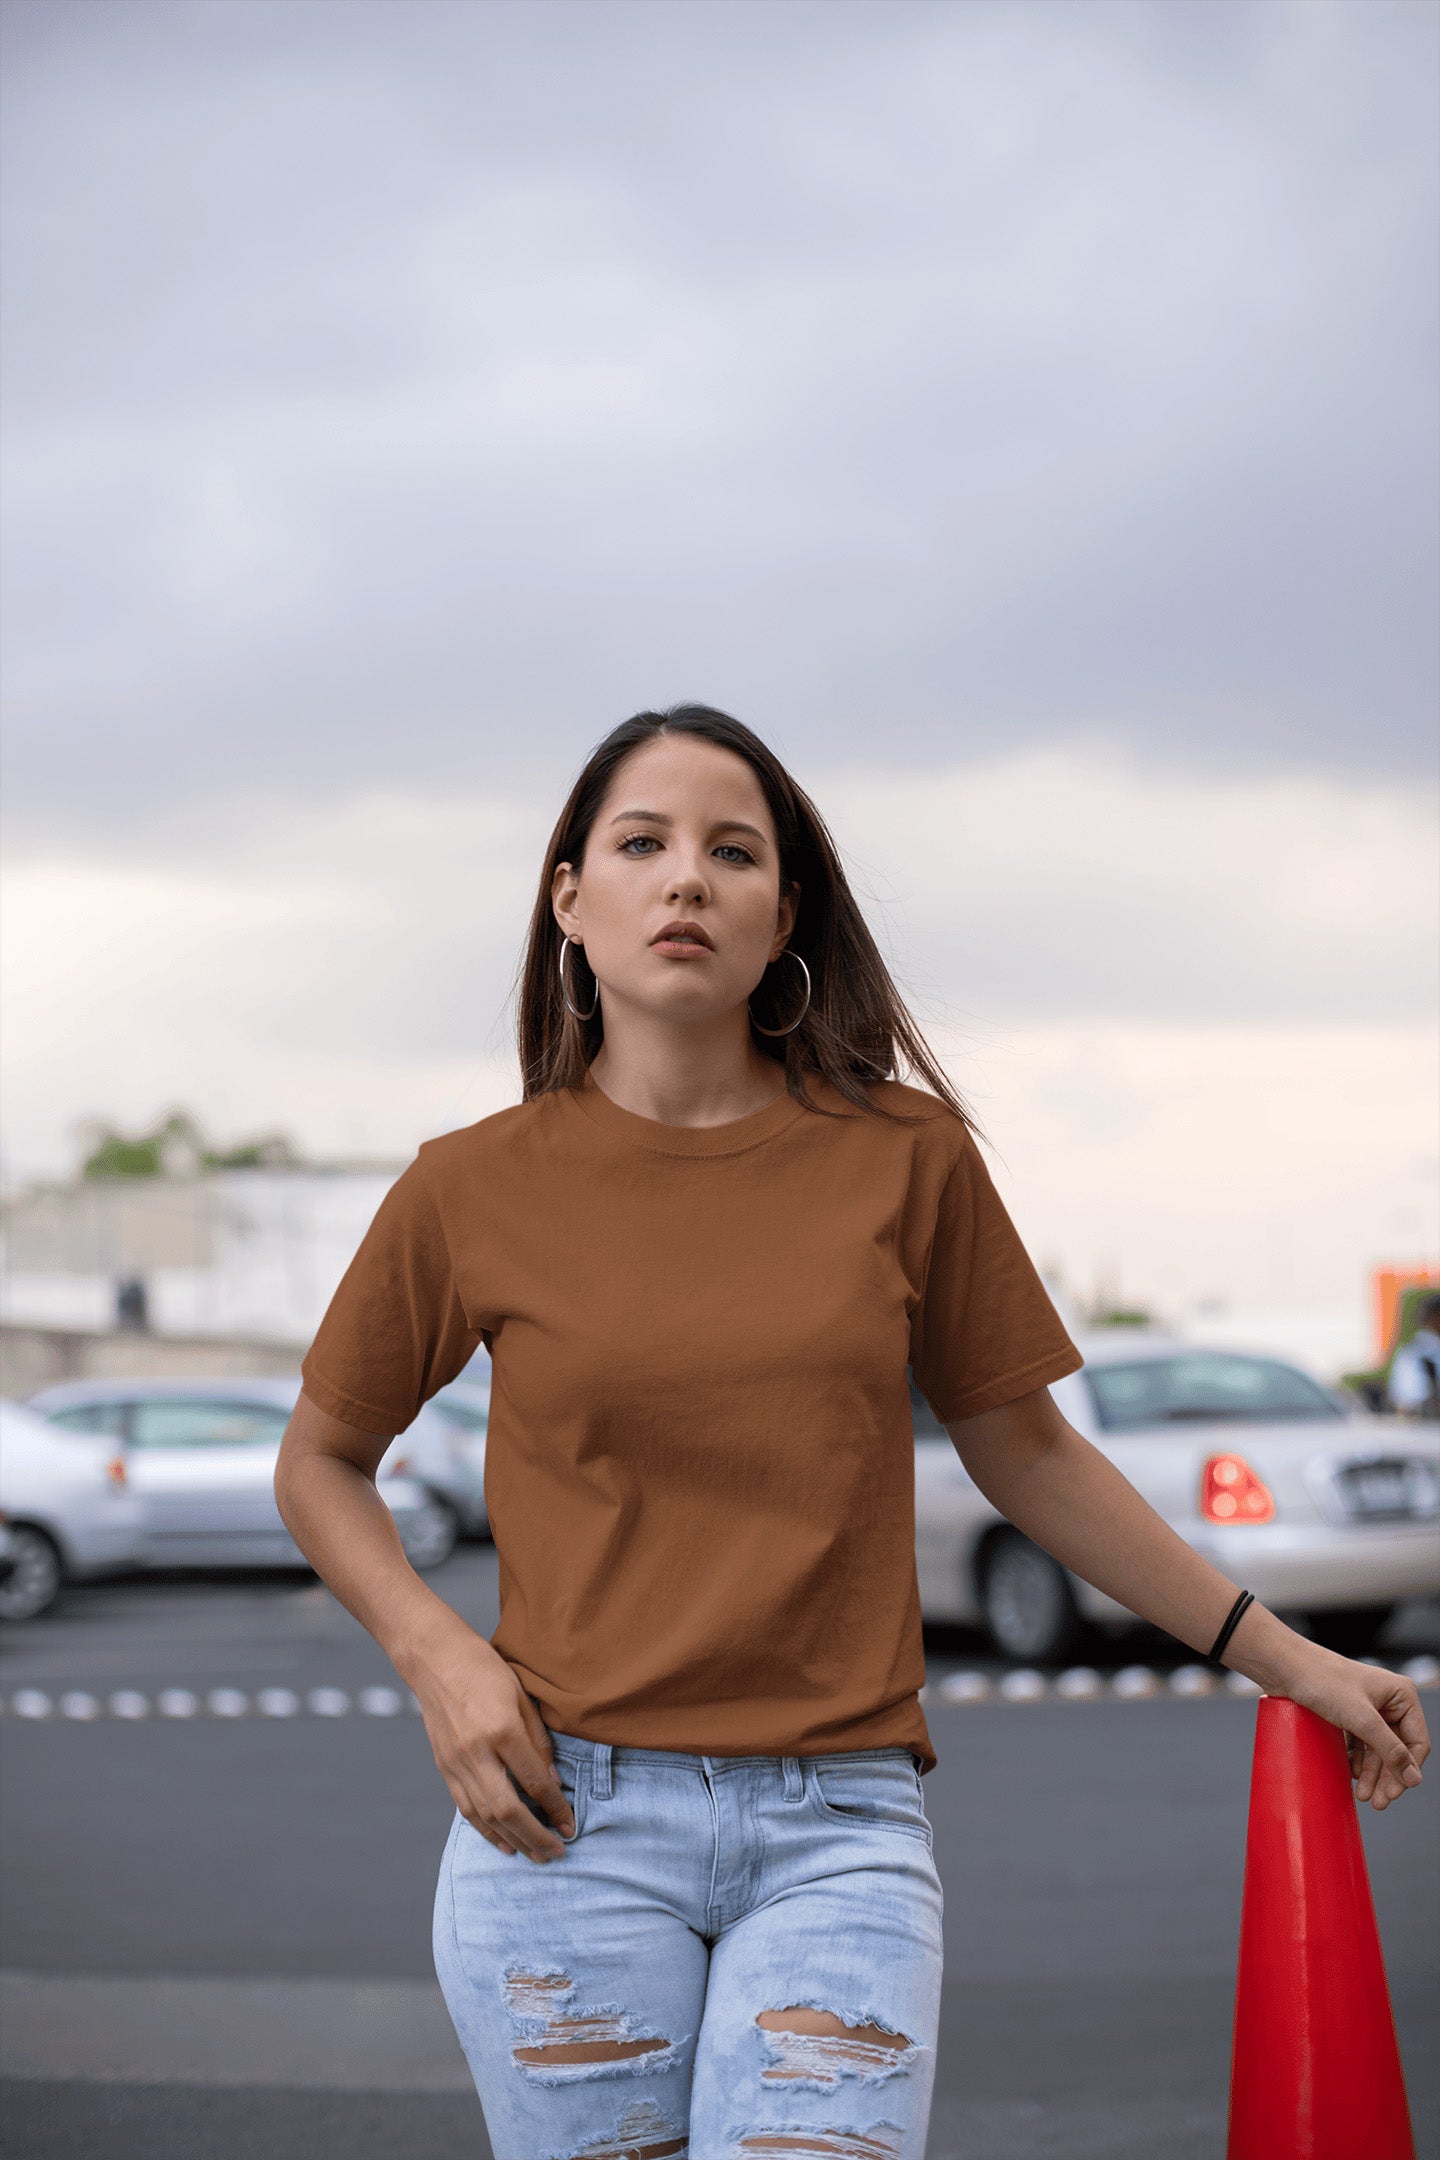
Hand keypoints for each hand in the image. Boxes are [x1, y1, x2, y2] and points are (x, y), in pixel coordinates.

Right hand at [409, 1625, 575, 1860]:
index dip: (556, 1808)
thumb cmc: (485, 1670)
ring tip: (535, 1856)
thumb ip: (538, 1741)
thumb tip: (553, 1781)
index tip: (571, 1826)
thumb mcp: (522, 1696)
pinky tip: (503, 1842)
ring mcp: (457, 1763)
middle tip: (557, 1854)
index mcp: (502, 1731)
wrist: (436, 1659)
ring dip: (512, 1840)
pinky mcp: (444, 1768)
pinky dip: (485, 1831)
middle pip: (508, 1810)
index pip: (535, 1782)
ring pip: (485, 1816)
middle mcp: (477, 1753)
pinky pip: (465, 1808)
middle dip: (536, 1836)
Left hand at [1269, 1642, 1430, 1810]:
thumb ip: (1390, 1750)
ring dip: (1371, 1773)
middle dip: (1386, 1776)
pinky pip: (1359, 1743)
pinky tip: (1352, 1774)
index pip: (1416, 1742)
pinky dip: (1357, 1760)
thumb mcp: (1361, 1720)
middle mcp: (1387, 1699)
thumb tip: (1413, 1779)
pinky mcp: (1348, 1712)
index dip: (1407, 1770)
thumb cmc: (1323, 1682)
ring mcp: (1367, 1706)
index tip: (1393, 1794)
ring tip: (1362, 1795)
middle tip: (1377, 1802)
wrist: (1283, 1666)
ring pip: (1377, 1748)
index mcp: (1401, 1694)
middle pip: (1396, 1748)